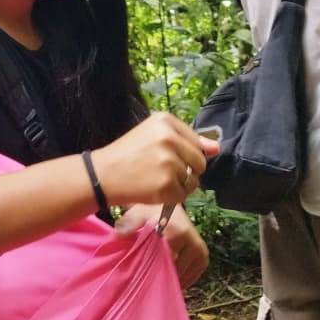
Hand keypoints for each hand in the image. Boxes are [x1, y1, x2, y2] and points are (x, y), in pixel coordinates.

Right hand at [90, 113, 217, 209]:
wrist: (103, 174)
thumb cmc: (129, 154)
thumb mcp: (154, 136)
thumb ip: (187, 140)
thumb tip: (217, 148)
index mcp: (165, 121)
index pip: (196, 142)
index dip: (185, 154)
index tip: (166, 157)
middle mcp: (169, 138)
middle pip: (199, 161)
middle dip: (186, 171)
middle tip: (162, 172)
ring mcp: (168, 162)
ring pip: (192, 180)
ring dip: (179, 185)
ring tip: (156, 180)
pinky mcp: (166, 184)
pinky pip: (183, 195)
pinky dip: (171, 198)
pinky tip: (154, 191)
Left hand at [117, 204, 208, 287]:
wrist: (169, 205)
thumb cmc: (152, 211)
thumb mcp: (139, 213)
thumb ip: (129, 223)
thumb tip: (118, 234)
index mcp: (180, 234)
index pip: (166, 262)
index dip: (154, 269)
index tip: (143, 272)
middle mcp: (194, 244)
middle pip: (176, 271)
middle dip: (162, 275)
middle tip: (149, 277)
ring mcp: (201, 252)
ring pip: (184, 276)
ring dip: (172, 278)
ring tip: (158, 276)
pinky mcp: (203, 257)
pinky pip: (192, 276)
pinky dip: (181, 278)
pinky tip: (169, 277)